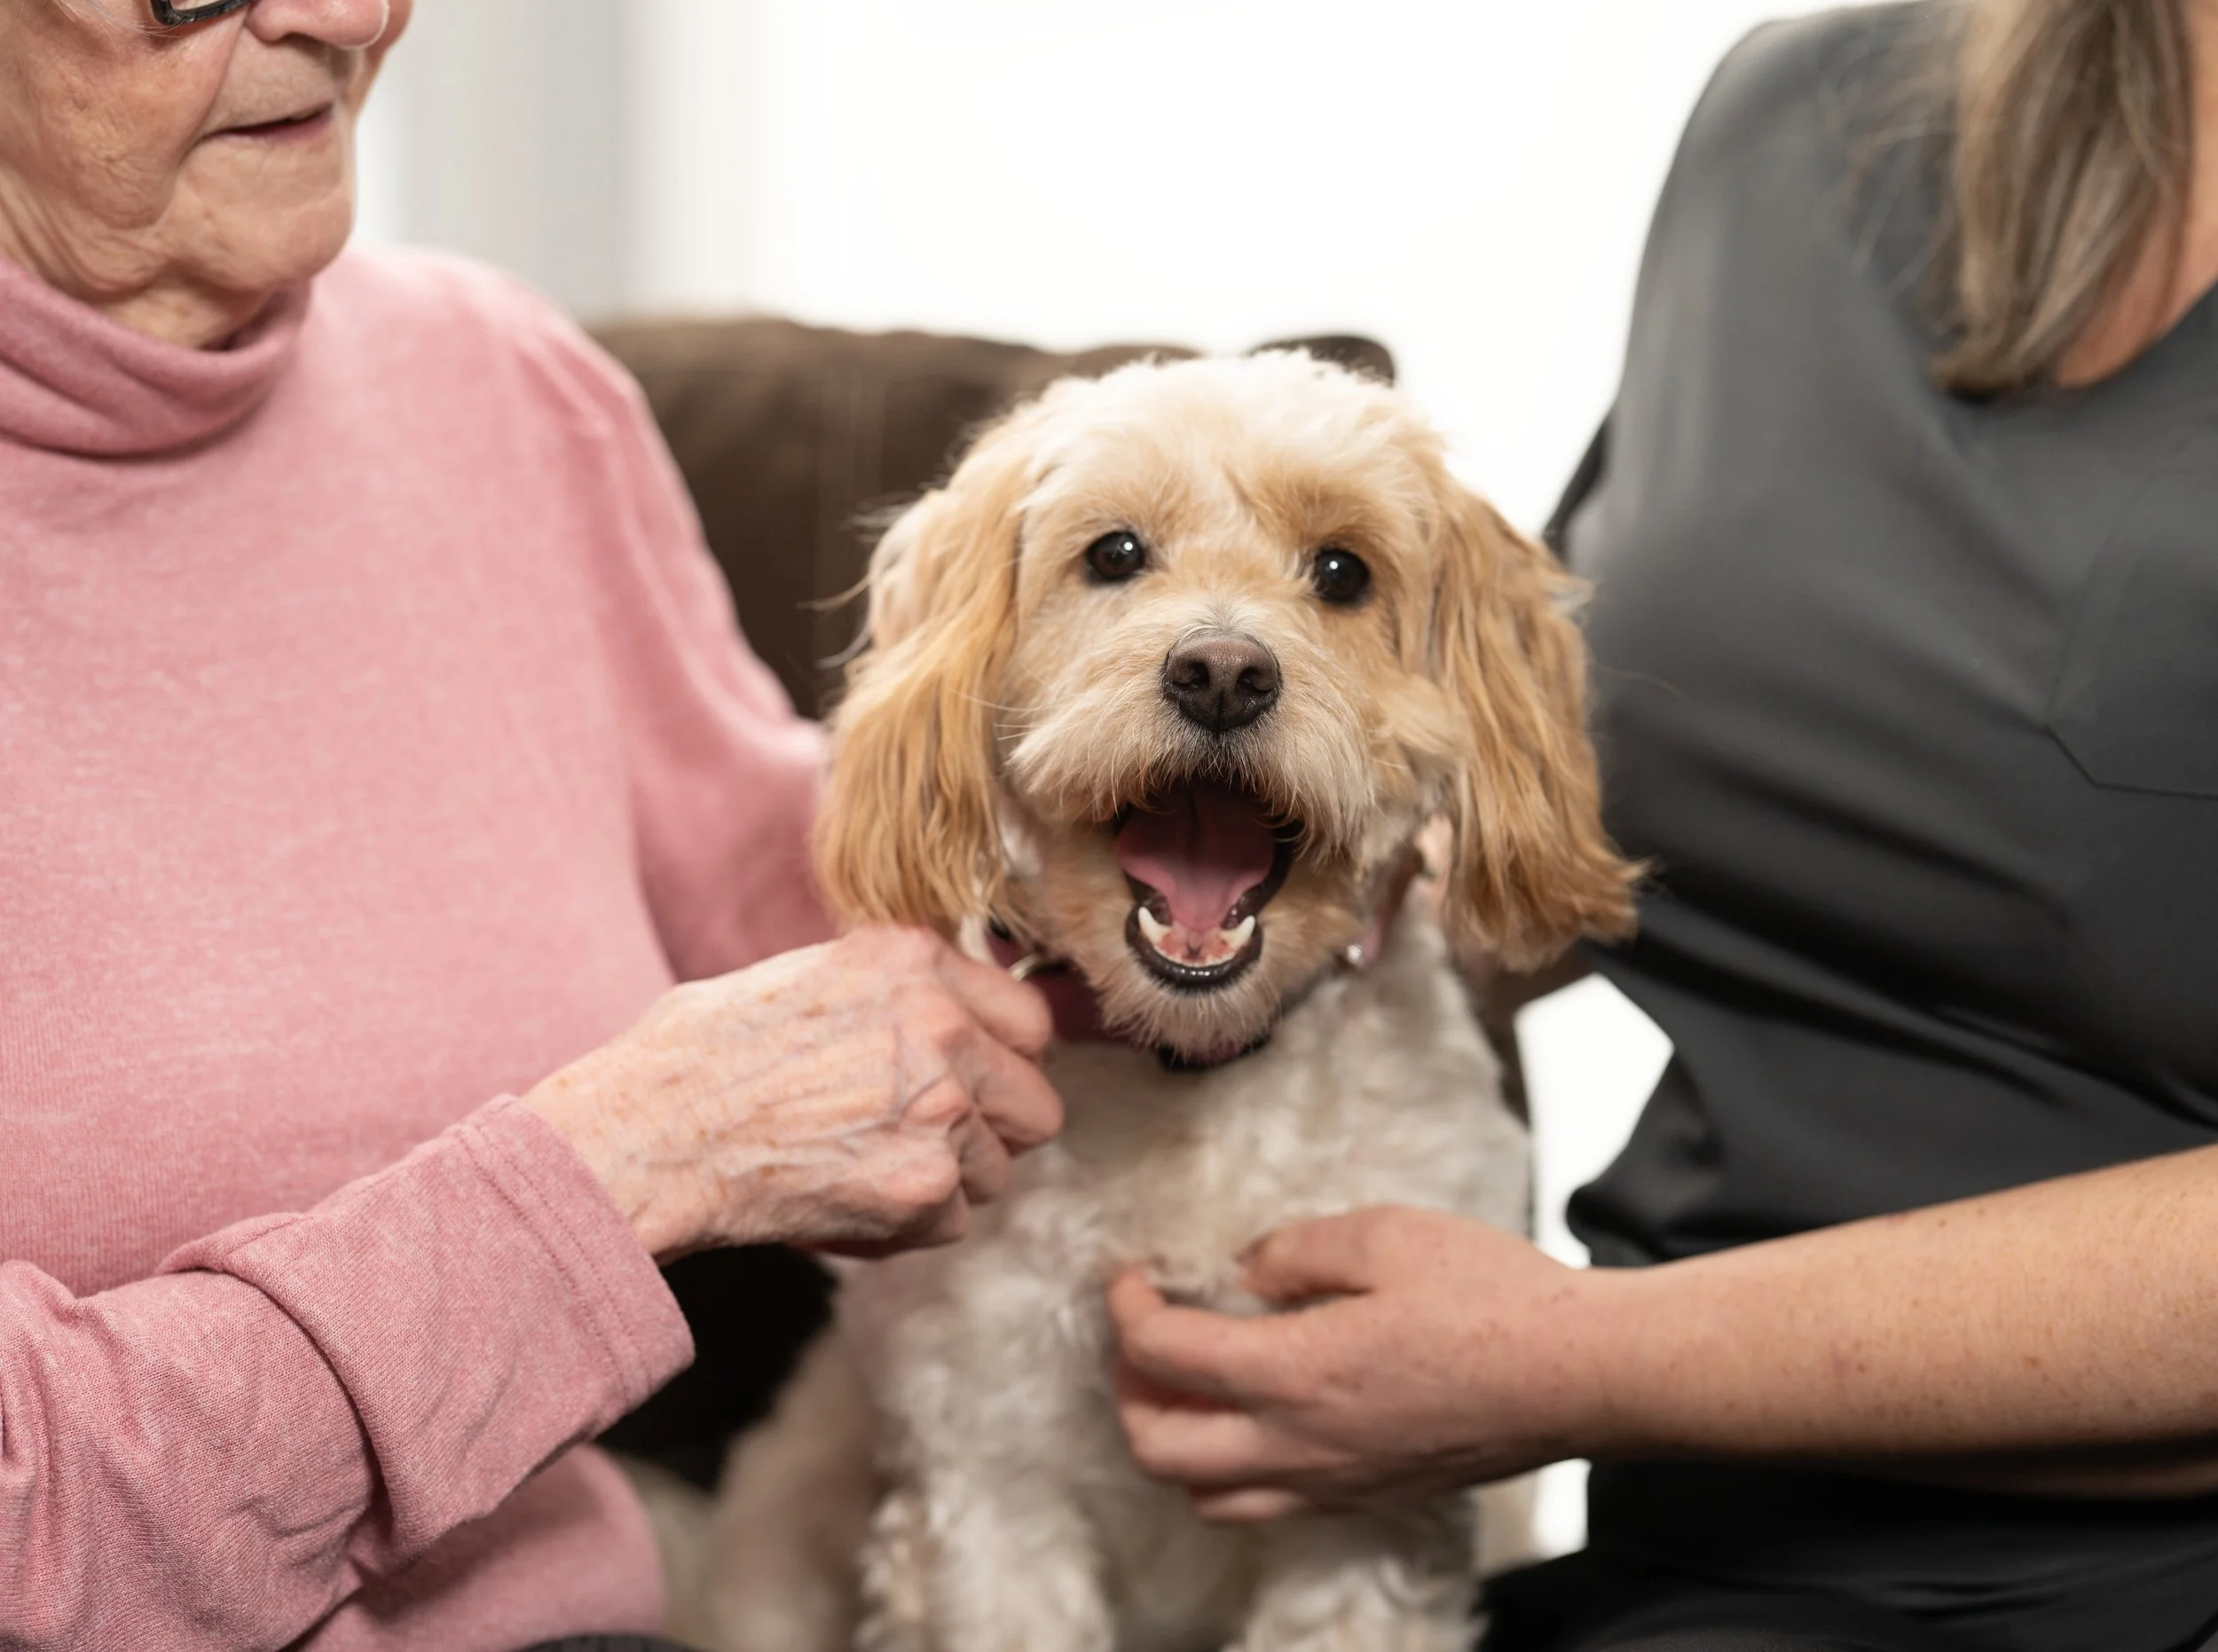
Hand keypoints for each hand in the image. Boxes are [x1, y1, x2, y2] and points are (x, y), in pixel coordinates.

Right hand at [524, 927, 1060, 1259]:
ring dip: (944, 1183)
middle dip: (989, 1132)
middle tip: (921, 1143)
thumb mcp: (813, 976)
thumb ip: (901, 992)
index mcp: (916, 961)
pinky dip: (904, 1227)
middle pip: (1035, 1104)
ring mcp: (940, 1106)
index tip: (972, 1083)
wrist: (648, 1133)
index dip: (1001, 1061)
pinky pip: (952, 1222)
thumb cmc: (704, 1057)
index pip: (1031, 1021)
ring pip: (997, 1171)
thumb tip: (962, 1019)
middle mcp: (943, 1025)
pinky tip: (840, 1199)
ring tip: (859, 1166)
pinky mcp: (925, 1185)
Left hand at [1108, 1207, 1613, 1520]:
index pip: (1163, 1355)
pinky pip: (1267, 1506)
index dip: (1127, 1309)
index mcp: (1295, 1373)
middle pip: (1158, 1448)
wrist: (1581, 1374)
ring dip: (1173, 1440)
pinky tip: (1256, 1413)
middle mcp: (1301, 1445)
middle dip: (1127, 1388)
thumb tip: (1242, 1269)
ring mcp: (1334, 1483)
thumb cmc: (1495, 1298)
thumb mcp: (1385, 1235)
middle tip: (1143, 1334)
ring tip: (1188, 1382)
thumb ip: (1294, 1249)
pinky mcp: (1367, 1498)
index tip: (1131, 1276)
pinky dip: (1230, 1468)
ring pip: (1206, 1495)